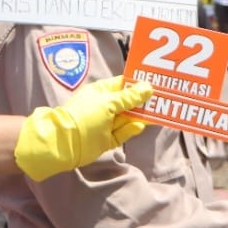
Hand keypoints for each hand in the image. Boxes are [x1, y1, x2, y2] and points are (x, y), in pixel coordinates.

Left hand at [14, 76, 152, 180]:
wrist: (65, 143)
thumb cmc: (84, 116)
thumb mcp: (108, 102)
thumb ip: (129, 97)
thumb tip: (147, 87)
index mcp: (102, 92)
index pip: (123, 84)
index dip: (138, 84)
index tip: (155, 84)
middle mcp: (105, 106)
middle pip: (129, 102)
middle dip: (143, 101)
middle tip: (162, 100)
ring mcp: (106, 124)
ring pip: (128, 118)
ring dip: (141, 116)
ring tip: (156, 112)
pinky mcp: (108, 139)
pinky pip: (124, 133)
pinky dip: (131, 130)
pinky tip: (140, 125)